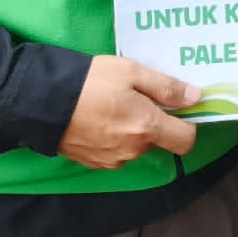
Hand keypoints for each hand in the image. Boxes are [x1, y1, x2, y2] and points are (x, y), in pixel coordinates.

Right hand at [58, 55, 201, 169]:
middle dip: (153, 121)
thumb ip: (166, 87)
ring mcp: (113, 160)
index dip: (188, 124)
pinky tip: (98, 118)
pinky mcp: (95, 163)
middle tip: (135, 95)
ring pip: (137, 146)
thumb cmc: (90, 81)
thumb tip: (196, 98)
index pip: (186, 141)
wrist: (41, 102)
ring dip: (132, 129)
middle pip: (158, 140)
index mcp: (146, 128)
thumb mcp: (132, 72)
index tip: (178, 108)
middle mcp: (133, 150)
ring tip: (112, 104)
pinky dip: (114, 137)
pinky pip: (117, 152)